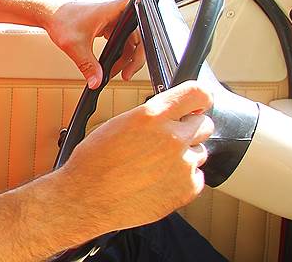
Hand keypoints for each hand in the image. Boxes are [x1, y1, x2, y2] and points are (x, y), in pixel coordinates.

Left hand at [45, 0, 144, 88]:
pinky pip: (120, 41)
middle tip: (127, 74)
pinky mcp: (108, 26)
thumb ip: (87, 65)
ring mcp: (113, 20)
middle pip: (138, 35)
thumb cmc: (60, 20)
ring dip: (125, 58)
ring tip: (116, 74)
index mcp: (113, 11)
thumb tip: (97, 82)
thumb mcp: (75, 46)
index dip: (151, 20)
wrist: (49, 15)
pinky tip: (111, 66)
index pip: (140, 10)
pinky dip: (118, 54)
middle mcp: (116, 14)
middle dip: (135, 57)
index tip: (155, 37)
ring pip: (129, 41)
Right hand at [59, 81, 213, 233]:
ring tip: (155, 165)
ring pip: (199, 152)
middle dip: (189, 129)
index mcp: (152, 116)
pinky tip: (158, 181)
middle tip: (168, 140)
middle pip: (204, 124)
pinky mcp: (187, 188)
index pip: (197, 94)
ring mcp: (183, 164)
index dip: (201, 99)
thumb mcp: (118, 125)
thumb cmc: (94, 162)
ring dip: (184, 156)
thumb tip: (170, 116)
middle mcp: (172, 137)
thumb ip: (150, 117)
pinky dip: (181, 179)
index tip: (199, 104)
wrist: (87, 197)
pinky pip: (196, 177)